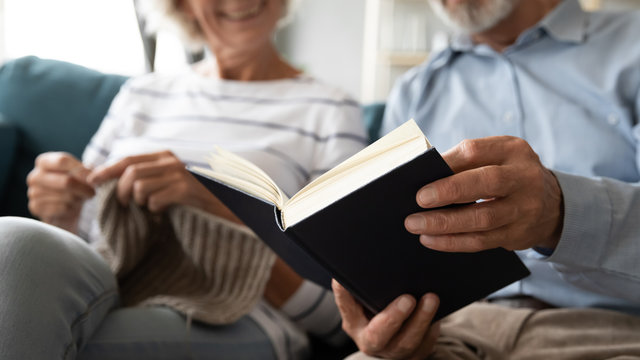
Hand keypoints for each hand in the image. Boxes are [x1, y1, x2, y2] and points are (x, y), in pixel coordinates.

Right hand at [27, 152, 94, 231]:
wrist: (64, 208)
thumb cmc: (74, 186)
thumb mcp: (81, 174)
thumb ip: (87, 171)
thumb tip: (94, 175)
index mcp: (44, 162)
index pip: (63, 161)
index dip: (82, 170)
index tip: (95, 177)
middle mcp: (35, 176)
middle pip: (67, 181)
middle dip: (84, 188)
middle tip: (92, 191)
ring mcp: (33, 192)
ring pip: (67, 197)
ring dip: (79, 199)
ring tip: (78, 198)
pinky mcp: (36, 208)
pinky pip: (62, 208)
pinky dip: (72, 209)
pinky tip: (70, 207)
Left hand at [87, 150, 239, 220]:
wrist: (228, 208)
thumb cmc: (195, 199)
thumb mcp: (171, 182)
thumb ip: (150, 178)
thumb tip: (116, 182)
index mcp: (166, 157)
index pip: (128, 159)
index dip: (107, 170)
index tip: (91, 180)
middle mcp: (172, 162)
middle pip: (130, 172)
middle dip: (120, 191)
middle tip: (124, 205)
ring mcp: (180, 175)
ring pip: (139, 186)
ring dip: (140, 202)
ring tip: (150, 209)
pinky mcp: (186, 190)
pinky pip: (155, 200)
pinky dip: (155, 210)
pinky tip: (164, 213)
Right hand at [332, 280, 439, 358]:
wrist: (399, 330)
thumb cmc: (380, 305)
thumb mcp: (366, 297)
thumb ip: (360, 284)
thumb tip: (355, 260)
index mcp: (354, 323)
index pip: (346, 306)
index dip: (345, 294)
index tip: (351, 279)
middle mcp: (370, 342)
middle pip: (378, 336)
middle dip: (393, 317)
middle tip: (408, 298)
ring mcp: (394, 352)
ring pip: (407, 342)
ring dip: (420, 320)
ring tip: (431, 298)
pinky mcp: (415, 354)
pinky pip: (425, 345)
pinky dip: (432, 328)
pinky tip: (439, 312)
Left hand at [405, 136, 562, 251]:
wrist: (551, 204)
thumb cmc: (506, 174)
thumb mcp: (495, 156)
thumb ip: (463, 162)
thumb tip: (422, 176)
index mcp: (512, 150)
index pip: (476, 151)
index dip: (447, 163)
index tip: (421, 173)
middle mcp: (524, 177)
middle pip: (486, 183)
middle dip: (449, 192)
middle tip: (419, 200)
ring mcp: (525, 208)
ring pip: (482, 218)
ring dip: (445, 223)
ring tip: (416, 224)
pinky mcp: (519, 234)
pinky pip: (482, 241)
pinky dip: (453, 241)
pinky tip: (431, 239)